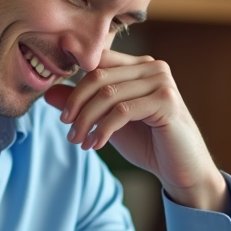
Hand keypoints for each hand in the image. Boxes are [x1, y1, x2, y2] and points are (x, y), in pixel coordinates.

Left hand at [43, 50, 227, 211]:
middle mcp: (153, 67)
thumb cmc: (148, 143)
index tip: (62, 111)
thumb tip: (49, 94)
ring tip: (78, 141)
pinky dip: (102, 129)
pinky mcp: (166, 101)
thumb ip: (84, 105)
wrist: (181, 169)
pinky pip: (122, 111)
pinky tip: (95, 144)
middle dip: (76, 104)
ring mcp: (162, 82)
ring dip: (86, 121)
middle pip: (99, 77)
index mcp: (140, 65)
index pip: (98, 62)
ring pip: (108, 95)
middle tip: (67, 129)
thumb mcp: (108, 121)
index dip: (75, 82)